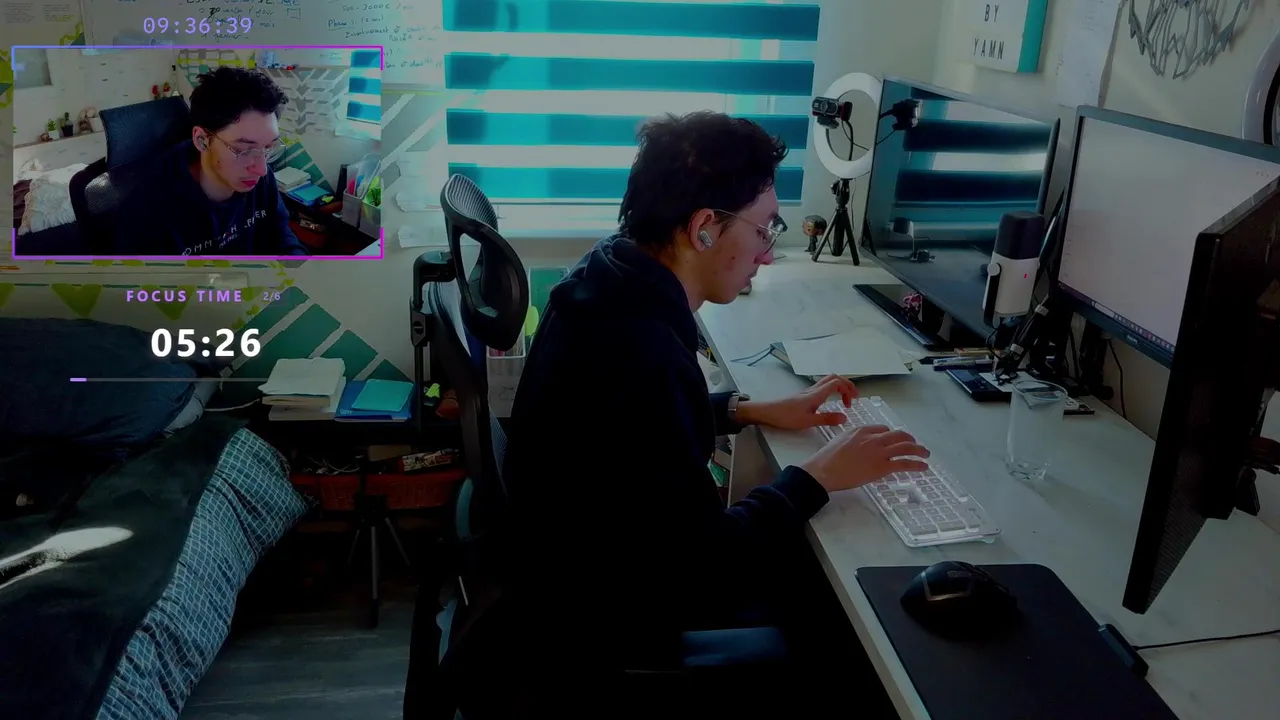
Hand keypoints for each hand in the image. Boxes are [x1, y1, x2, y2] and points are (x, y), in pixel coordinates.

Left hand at [737, 375, 858, 430]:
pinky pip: (822, 387)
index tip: (850, 404)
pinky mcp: (804, 396)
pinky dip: (831, 391)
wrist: (767, 412)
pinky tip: (830, 403)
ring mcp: (808, 391)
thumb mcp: (808, 421)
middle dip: (847, 385)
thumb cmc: (786, 416)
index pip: (837, 382)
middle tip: (853, 398)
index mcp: (816, 394)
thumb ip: (827, 419)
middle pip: (834, 377)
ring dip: (839, 387)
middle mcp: (813, 390)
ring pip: (827, 381)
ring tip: (845, 400)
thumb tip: (844, 418)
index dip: (848, 390)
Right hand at [800, 425, 930, 492]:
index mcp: (861, 430)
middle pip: (899, 435)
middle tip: (915, 445)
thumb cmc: (827, 459)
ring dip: (919, 450)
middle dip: (910, 439)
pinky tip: (923, 467)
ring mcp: (879, 452)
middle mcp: (873, 438)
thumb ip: (853, 441)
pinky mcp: (882, 466)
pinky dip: (917, 464)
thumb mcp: (840, 441)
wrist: (824, 470)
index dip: (891, 435)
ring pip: (906, 447)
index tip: (895, 441)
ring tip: (925, 454)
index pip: (883, 429)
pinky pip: (904, 463)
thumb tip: (859, 447)